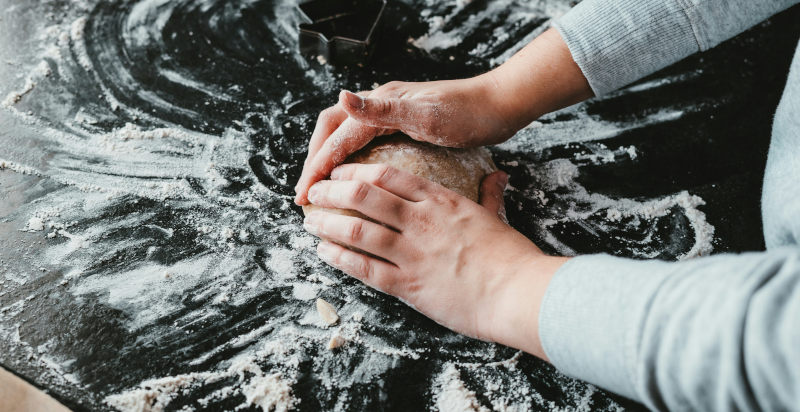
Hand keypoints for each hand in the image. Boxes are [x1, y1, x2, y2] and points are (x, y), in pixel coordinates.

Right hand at [294, 28, 591, 205]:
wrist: (501, 107)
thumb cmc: (469, 112)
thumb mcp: (427, 114)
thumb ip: (383, 108)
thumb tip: (342, 97)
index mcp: (382, 102)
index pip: (337, 135)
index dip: (318, 165)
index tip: (305, 195)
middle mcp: (381, 105)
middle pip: (332, 132)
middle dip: (315, 163)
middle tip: (304, 196)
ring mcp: (392, 115)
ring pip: (346, 137)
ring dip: (329, 161)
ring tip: (319, 190)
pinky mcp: (403, 126)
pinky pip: (365, 144)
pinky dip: (351, 162)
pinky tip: (354, 184)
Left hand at [302, 164, 568, 357]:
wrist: (518, 293)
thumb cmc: (511, 257)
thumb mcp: (497, 216)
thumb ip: (489, 194)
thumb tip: (497, 176)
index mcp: (440, 201)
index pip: (388, 175)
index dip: (356, 171)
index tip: (339, 172)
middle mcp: (420, 221)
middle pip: (362, 196)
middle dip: (331, 191)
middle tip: (314, 193)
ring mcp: (411, 253)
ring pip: (355, 229)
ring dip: (326, 223)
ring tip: (309, 221)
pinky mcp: (407, 285)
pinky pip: (362, 267)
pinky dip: (338, 257)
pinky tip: (323, 251)